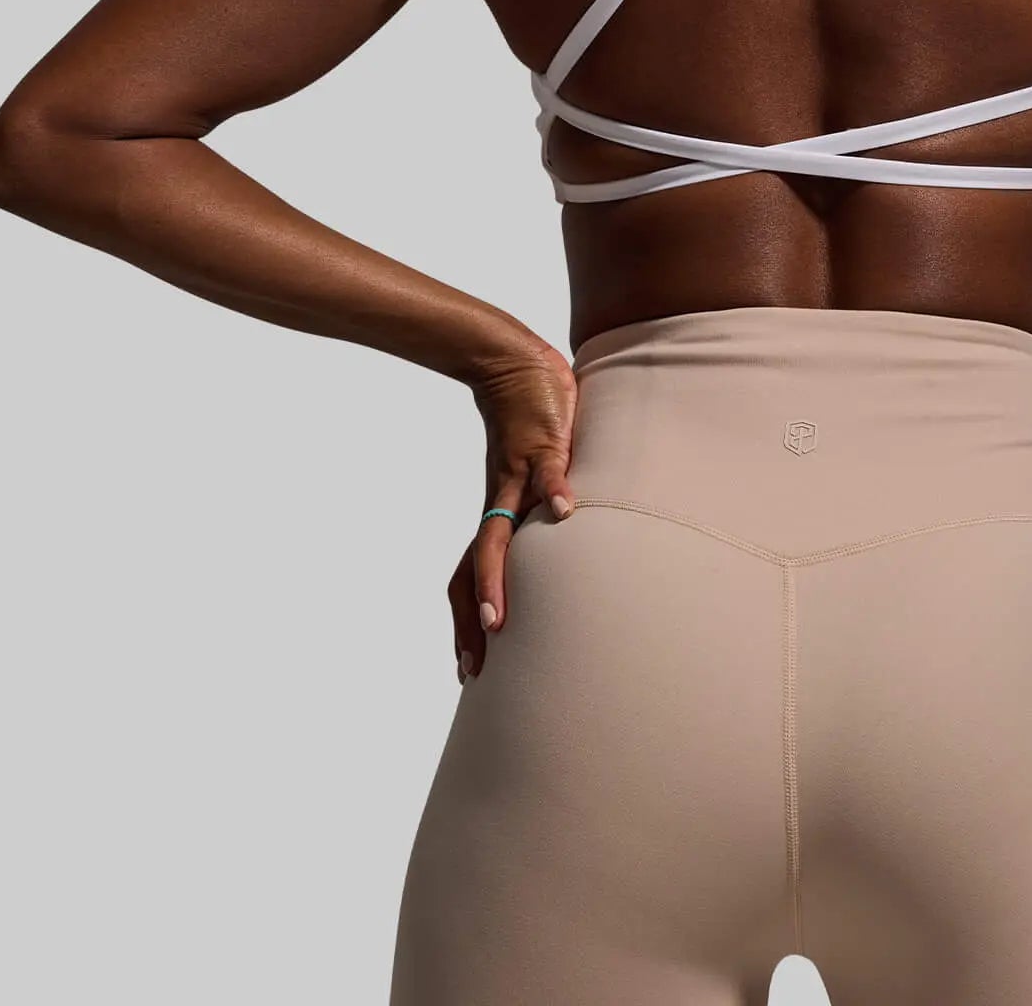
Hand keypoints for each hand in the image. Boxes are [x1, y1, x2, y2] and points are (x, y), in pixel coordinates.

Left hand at [449, 330, 577, 680]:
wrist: (513, 362)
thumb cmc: (531, 423)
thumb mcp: (534, 475)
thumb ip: (540, 507)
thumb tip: (558, 534)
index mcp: (498, 511)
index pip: (469, 574)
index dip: (465, 620)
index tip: (467, 668)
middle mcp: (502, 500)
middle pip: (475, 567)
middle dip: (473, 619)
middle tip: (474, 669)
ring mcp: (521, 473)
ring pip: (502, 531)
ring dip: (496, 578)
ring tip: (497, 620)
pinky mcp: (545, 443)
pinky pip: (550, 471)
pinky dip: (556, 489)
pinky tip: (566, 512)